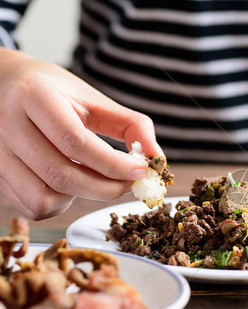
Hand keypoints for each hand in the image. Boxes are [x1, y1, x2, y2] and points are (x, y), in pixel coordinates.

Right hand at [0, 50, 161, 218]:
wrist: (3, 85)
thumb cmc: (55, 92)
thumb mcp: (93, 98)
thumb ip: (131, 124)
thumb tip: (156, 159)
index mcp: (34, 96)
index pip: (75, 142)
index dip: (113, 163)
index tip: (139, 170)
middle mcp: (7, 125)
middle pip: (60, 175)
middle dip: (105, 187)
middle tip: (128, 184)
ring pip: (43, 197)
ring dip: (79, 197)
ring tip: (93, 178)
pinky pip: (31, 207)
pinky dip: (59, 204)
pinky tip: (70, 184)